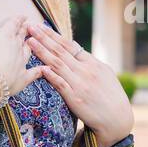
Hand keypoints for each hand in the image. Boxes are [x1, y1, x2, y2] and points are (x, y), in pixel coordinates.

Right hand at [0, 14, 40, 101]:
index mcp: (7, 34)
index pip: (15, 23)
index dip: (19, 18)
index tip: (23, 17)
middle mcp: (18, 46)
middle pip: (23, 35)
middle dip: (26, 29)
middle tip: (28, 26)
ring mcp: (22, 62)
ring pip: (29, 51)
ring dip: (30, 46)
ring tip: (31, 42)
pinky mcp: (23, 77)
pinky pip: (34, 72)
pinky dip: (39, 71)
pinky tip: (43, 69)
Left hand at [26, 21, 132, 144]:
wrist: (117, 119)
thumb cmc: (111, 98)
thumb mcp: (105, 75)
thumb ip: (90, 63)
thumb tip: (76, 52)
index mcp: (93, 63)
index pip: (70, 45)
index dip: (54, 35)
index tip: (42, 26)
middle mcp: (86, 70)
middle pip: (61, 51)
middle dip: (44, 38)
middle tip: (30, 27)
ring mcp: (80, 84)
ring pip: (57, 64)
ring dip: (42, 51)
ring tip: (30, 42)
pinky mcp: (76, 98)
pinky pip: (60, 84)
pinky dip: (51, 75)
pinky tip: (41, 68)